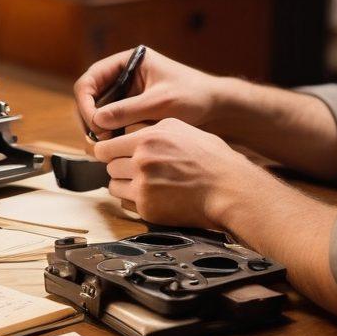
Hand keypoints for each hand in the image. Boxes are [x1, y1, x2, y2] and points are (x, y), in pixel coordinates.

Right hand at [74, 48, 223, 142]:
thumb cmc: (192, 96)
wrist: (215, 105)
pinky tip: (113, 143)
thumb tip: (97, 121)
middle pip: (89, 95)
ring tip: (106, 143)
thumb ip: (128, 110)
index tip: (94, 123)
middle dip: (90, 116)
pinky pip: (110, 118)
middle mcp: (121, 74)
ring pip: (97, 109)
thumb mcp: (160, 103)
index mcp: (127, 61)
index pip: (90, 79)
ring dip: (97, 126)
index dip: (86, 101)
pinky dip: (108, 131)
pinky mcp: (130, 107)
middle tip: (99, 138)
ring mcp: (125, 91)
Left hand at [91, 118, 250, 228]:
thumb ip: (149, 128)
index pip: (106, 145)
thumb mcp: (180, 129)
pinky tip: (154, 196)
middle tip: (136, 169)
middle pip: (109, 165)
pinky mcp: (147, 208)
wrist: (230, 190)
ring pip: (113, 185)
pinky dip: (135, 201)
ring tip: (145, 183)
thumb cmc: (210, 158)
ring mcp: (143, 186)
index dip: (110, 150)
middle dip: (119, 167)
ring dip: (124, 185)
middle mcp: (142, 161)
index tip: (115, 154)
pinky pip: (125, 204)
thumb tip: (125, 131)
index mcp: (148, 138)